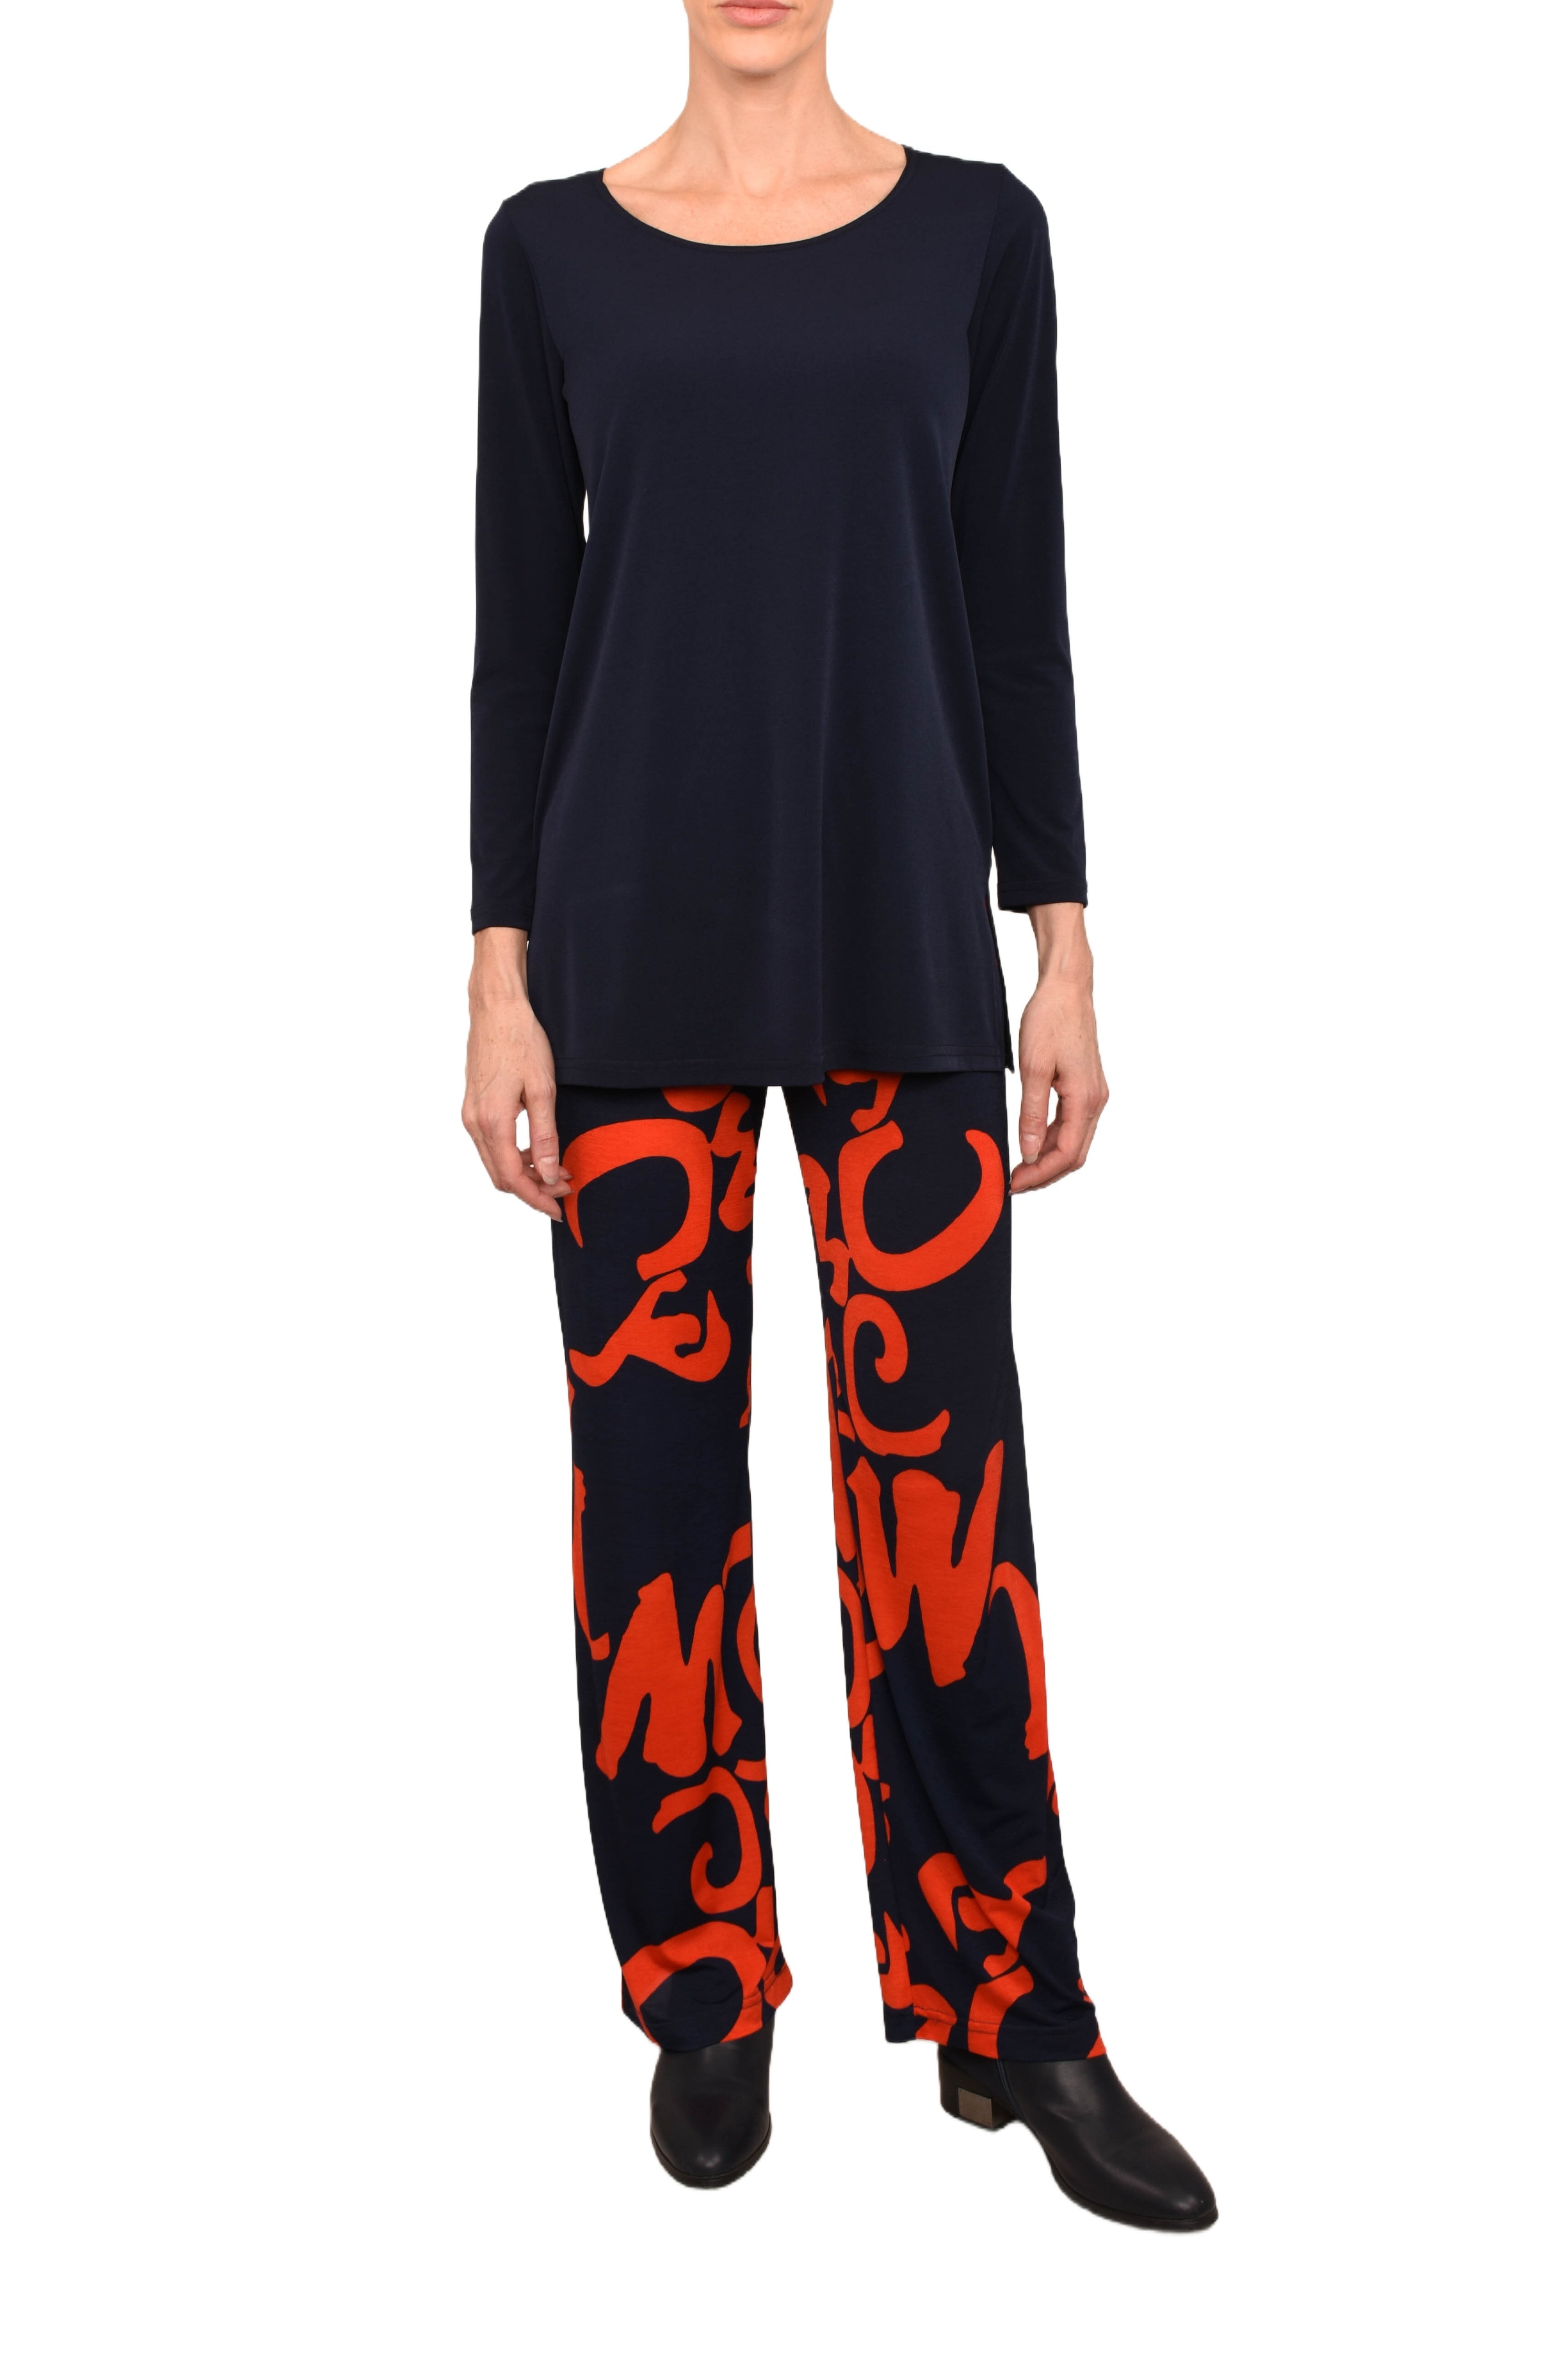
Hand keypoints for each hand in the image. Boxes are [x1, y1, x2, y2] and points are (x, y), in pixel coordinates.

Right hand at [462, 928, 572, 1218]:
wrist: (496, 1009)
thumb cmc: (521, 1042)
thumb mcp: (543, 1089)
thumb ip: (546, 1136)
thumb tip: (550, 1175)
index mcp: (492, 1122)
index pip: (513, 1178)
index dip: (537, 1199)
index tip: (559, 1210)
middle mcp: (475, 1123)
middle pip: (501, 1177)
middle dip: (533, 1190)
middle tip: (566, 1190)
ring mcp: (470, 1115)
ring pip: (495, 1163)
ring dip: (525, 1173)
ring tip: (558, 1170)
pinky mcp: (473, 1107)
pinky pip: (491, 1145)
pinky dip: (513, 1156)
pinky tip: (538, 1150)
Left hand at [1011, 903, 1108, 1194]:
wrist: (1066, 989)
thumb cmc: (1050, 1020)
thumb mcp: (1034, 1068)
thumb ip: (1032, 1114)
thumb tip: (1029, 1153)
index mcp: (1086, 1099)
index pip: (1066, 1154)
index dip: (1039, 1175)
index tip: (1012, 1184)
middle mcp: (1096, 1101)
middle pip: (1074, 1155)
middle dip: (1044, 1174)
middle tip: (1012, 1183)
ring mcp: (1094, 1094)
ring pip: (1074, 1142)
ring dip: (1047, 1159)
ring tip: (1017, 1168)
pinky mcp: (1086, 1087)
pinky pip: (1072, 1125)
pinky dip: (1051, 1140)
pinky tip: (1030, 1144)